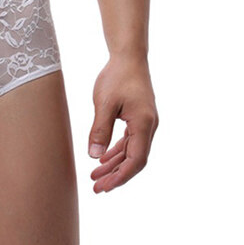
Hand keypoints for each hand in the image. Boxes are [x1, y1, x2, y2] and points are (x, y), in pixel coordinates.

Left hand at [88, 54, 157, 192]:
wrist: (129, 56)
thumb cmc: (117, 76)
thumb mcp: (104, 103)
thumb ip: (100, 130)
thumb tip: (94, 156)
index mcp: (144, 124)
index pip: (136, 160)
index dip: (121, 176)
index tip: (105, 187)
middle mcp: (149, 126)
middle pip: (135, 160)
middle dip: (116, 175)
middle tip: (97, 188)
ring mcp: (145, 122)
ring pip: (132, 151)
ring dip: (115, 164)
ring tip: (95, 176)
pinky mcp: (139, 118)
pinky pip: (130, 141)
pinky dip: (117, 151)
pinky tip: (103, 158)